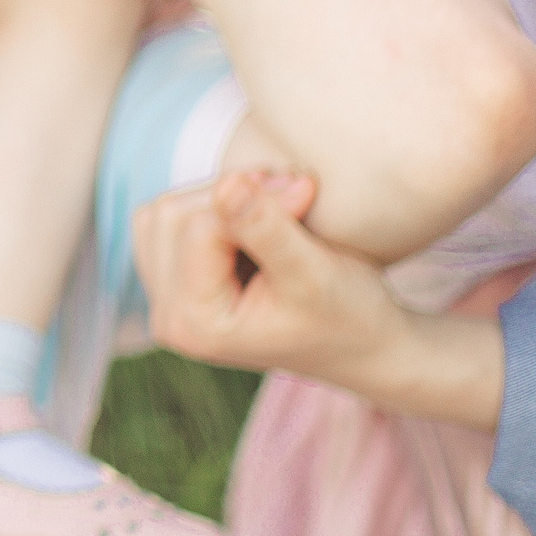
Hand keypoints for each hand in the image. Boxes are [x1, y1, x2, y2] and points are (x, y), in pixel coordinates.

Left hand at [135, 169, 505, 427]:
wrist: (368, 347)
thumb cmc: (352, 316)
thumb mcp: (318, 271)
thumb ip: (269, 229)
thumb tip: (225, 187)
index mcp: (192, 323)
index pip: (198, 220)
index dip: (254, 196)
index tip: (309, 194)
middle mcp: (167, 317)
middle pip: (175, 210)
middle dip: (237, 195)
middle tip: (301, 196)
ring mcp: (168, 299)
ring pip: (171, 207)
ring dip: (228, 198)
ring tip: (286, 210)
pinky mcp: (179, 278)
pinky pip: (175, 213)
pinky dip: (216, 206)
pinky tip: (261, 221)